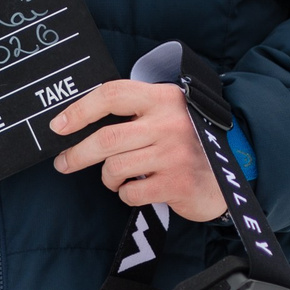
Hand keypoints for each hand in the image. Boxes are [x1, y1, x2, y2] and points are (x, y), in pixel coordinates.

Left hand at [49, 80, 226, 220]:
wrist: (231, 173)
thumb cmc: (187, 142)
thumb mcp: (167, 114)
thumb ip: (135, 110)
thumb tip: (78, 118)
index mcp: (163, 98)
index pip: (113, 94)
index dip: (80, 110)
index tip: (58, 126)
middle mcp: (169, 123)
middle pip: (106, 138)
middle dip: (77, 154)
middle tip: (64, 163)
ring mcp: (174, 153)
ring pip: (114, 168)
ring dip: (108, 178)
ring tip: (117, 177)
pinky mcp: (177, 183)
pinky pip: (130, 192)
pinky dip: (125, 194)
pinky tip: (137, 189)